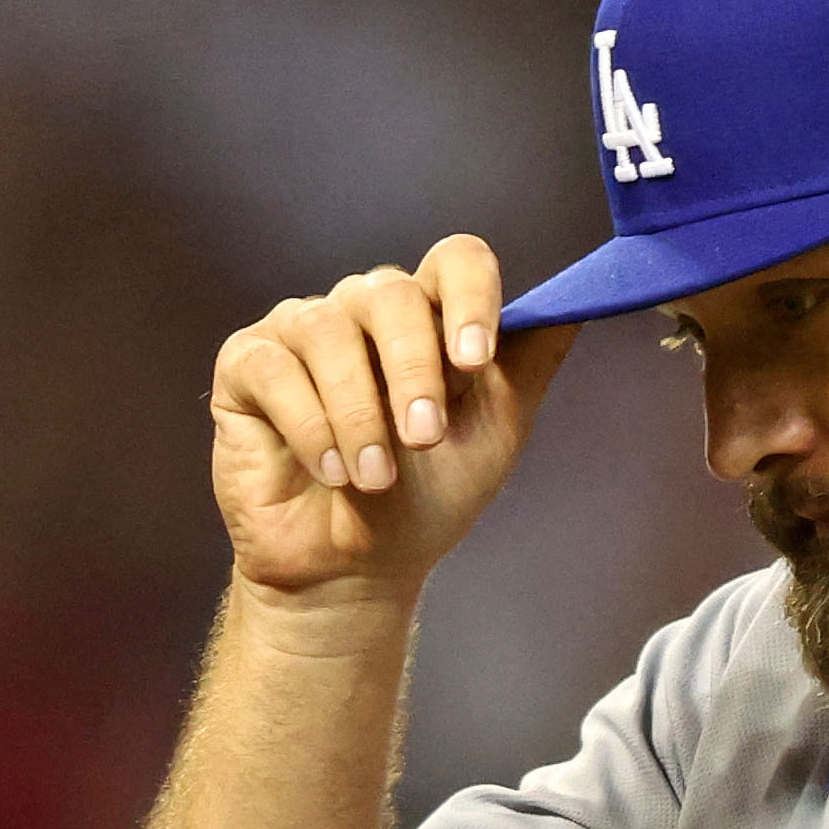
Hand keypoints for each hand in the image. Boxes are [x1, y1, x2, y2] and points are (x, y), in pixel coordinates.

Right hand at [209, 235, 575, 603]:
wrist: (354, 568)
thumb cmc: (425, 500)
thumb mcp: (496, 432)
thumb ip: (529, 363)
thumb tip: (580, 301)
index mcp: (430, 319)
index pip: (455, 260)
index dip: (470, 298)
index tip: (475, 359)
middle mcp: (364, 311)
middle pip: (392, 293)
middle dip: (414, 372)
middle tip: (423, 441)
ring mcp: (302, 330)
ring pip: (329, 330)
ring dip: (360, 413)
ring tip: (373, 478)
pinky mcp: (247, 363)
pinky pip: (275, 368)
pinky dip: (310, 426)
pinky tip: (330, 471)